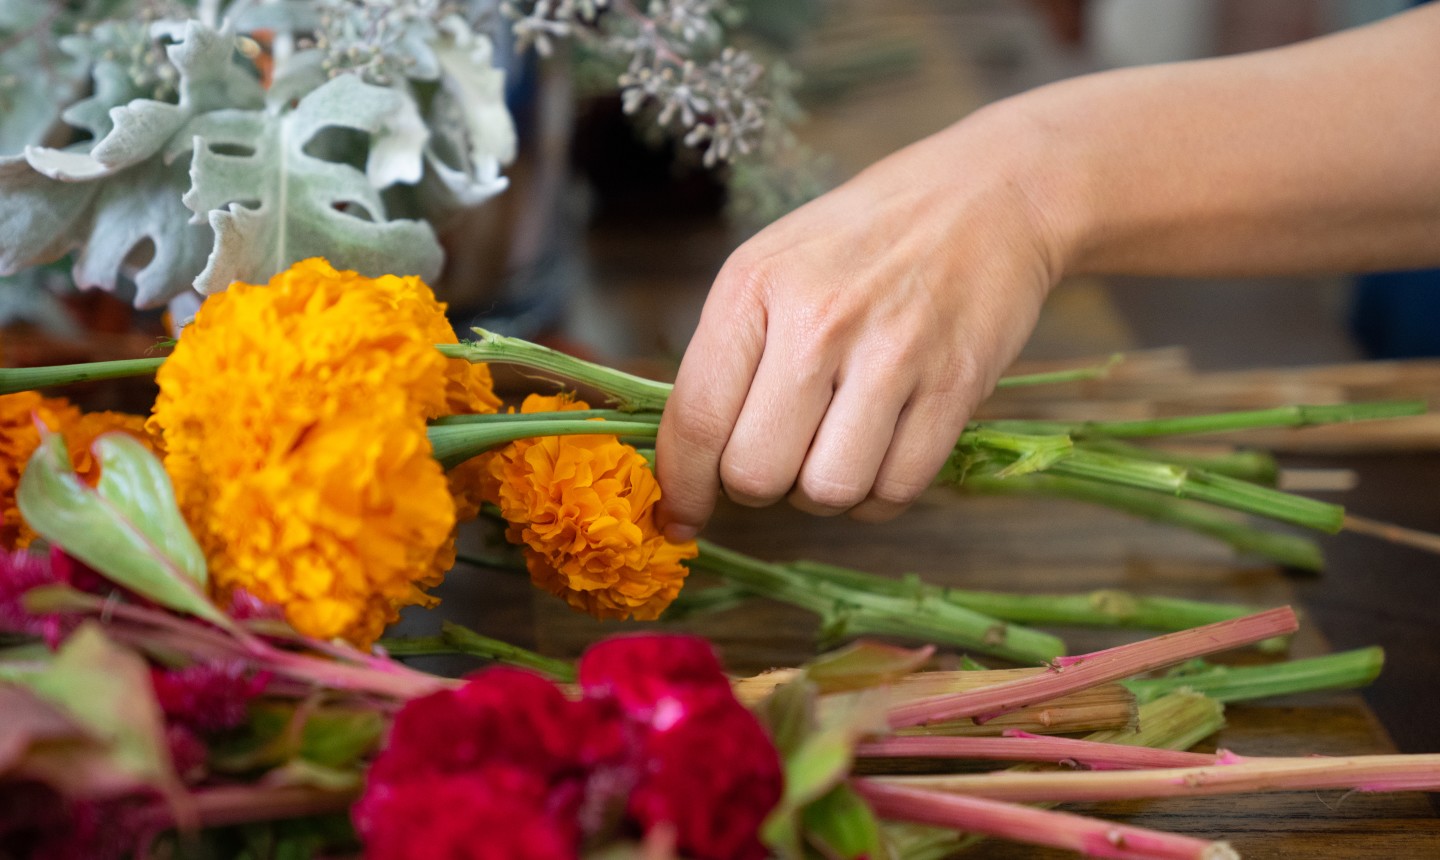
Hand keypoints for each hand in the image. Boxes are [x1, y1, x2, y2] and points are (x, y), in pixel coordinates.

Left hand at [656, 106, 1073, 539]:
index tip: (681, 518)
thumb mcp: (770, 268)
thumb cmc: (863, 241)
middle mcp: (819, 320)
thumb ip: (726, 357)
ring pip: (829, 492)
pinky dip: (880, 494)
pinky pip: (898, 490)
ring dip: (823, 492)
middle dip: (758, 486)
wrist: (987, 196)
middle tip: (778, 456)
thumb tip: (688, 463)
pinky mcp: (956, 386)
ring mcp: (893, 354)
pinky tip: (879, 453)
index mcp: (755, 286)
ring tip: (832, 449)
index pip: (697, 418)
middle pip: (756, 473)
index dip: (683, 487)